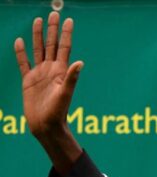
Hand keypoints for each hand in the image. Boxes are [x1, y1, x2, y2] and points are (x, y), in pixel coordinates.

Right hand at [14, 12, 82, 173]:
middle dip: (52, 29)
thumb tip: (80, 62)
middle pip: (51, 44)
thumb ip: (71, 78)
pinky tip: (19, 41)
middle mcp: (51, 70)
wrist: (46, 126)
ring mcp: (39, 74)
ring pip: (37, 50)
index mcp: (61, 71)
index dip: (66, 34)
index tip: (69, 20)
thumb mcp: (65, 94)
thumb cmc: (58, 113)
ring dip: (37, 36)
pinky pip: (23, 63)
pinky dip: (21, 52)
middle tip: (53, 13)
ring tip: (38, 21)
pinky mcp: (28, 81)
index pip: (64, 47)